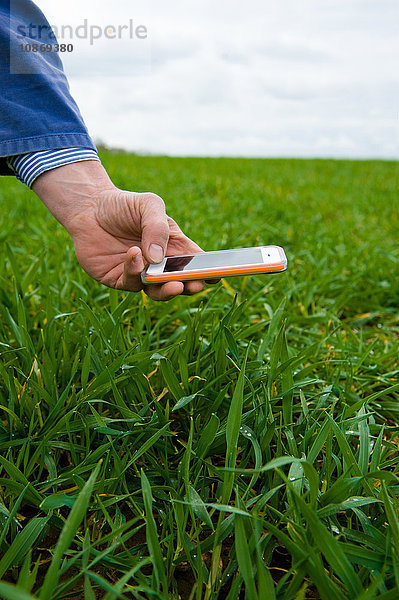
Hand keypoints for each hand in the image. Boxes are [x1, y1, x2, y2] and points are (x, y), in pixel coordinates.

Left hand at [32, 160, 205, 300]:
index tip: (216, 275)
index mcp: (174, 247)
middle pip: (180, 284)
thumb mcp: (149, 205)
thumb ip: (157, 227)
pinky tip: (134, 254)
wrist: (89, 207)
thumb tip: (159, 258)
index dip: (208, 272)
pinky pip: (131, 283)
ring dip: (165, 288)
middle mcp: (160, 266)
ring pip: (157, 292)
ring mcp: (140, 275)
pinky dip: (135, 270)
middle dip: (188, 287)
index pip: (196, 264)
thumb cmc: (124, 205)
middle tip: (193, 284)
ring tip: (169, 280)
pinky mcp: (118, 279)